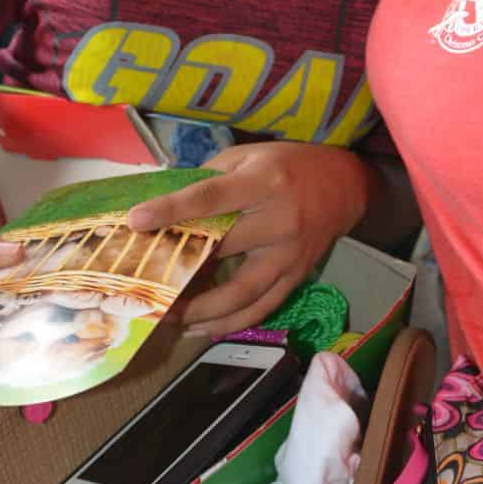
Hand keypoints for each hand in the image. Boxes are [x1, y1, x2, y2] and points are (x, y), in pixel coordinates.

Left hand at [128, 142, 369, 335]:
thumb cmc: (289, 165)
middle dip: (181, 270)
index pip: (210, 198)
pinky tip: (205, 328)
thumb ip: (208, 177)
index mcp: (263, 182)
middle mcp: (279, 220)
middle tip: (144, 286)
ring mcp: (290, 254)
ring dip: (204, 311)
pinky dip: (233, 322)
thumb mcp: (248, 155)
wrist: (346, 185)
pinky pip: (263, 307)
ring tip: (171, 318)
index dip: (171, 210)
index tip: (136, 221)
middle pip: (223, 250)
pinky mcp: (297, 276)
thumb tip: (164, 201)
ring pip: (243, 293)